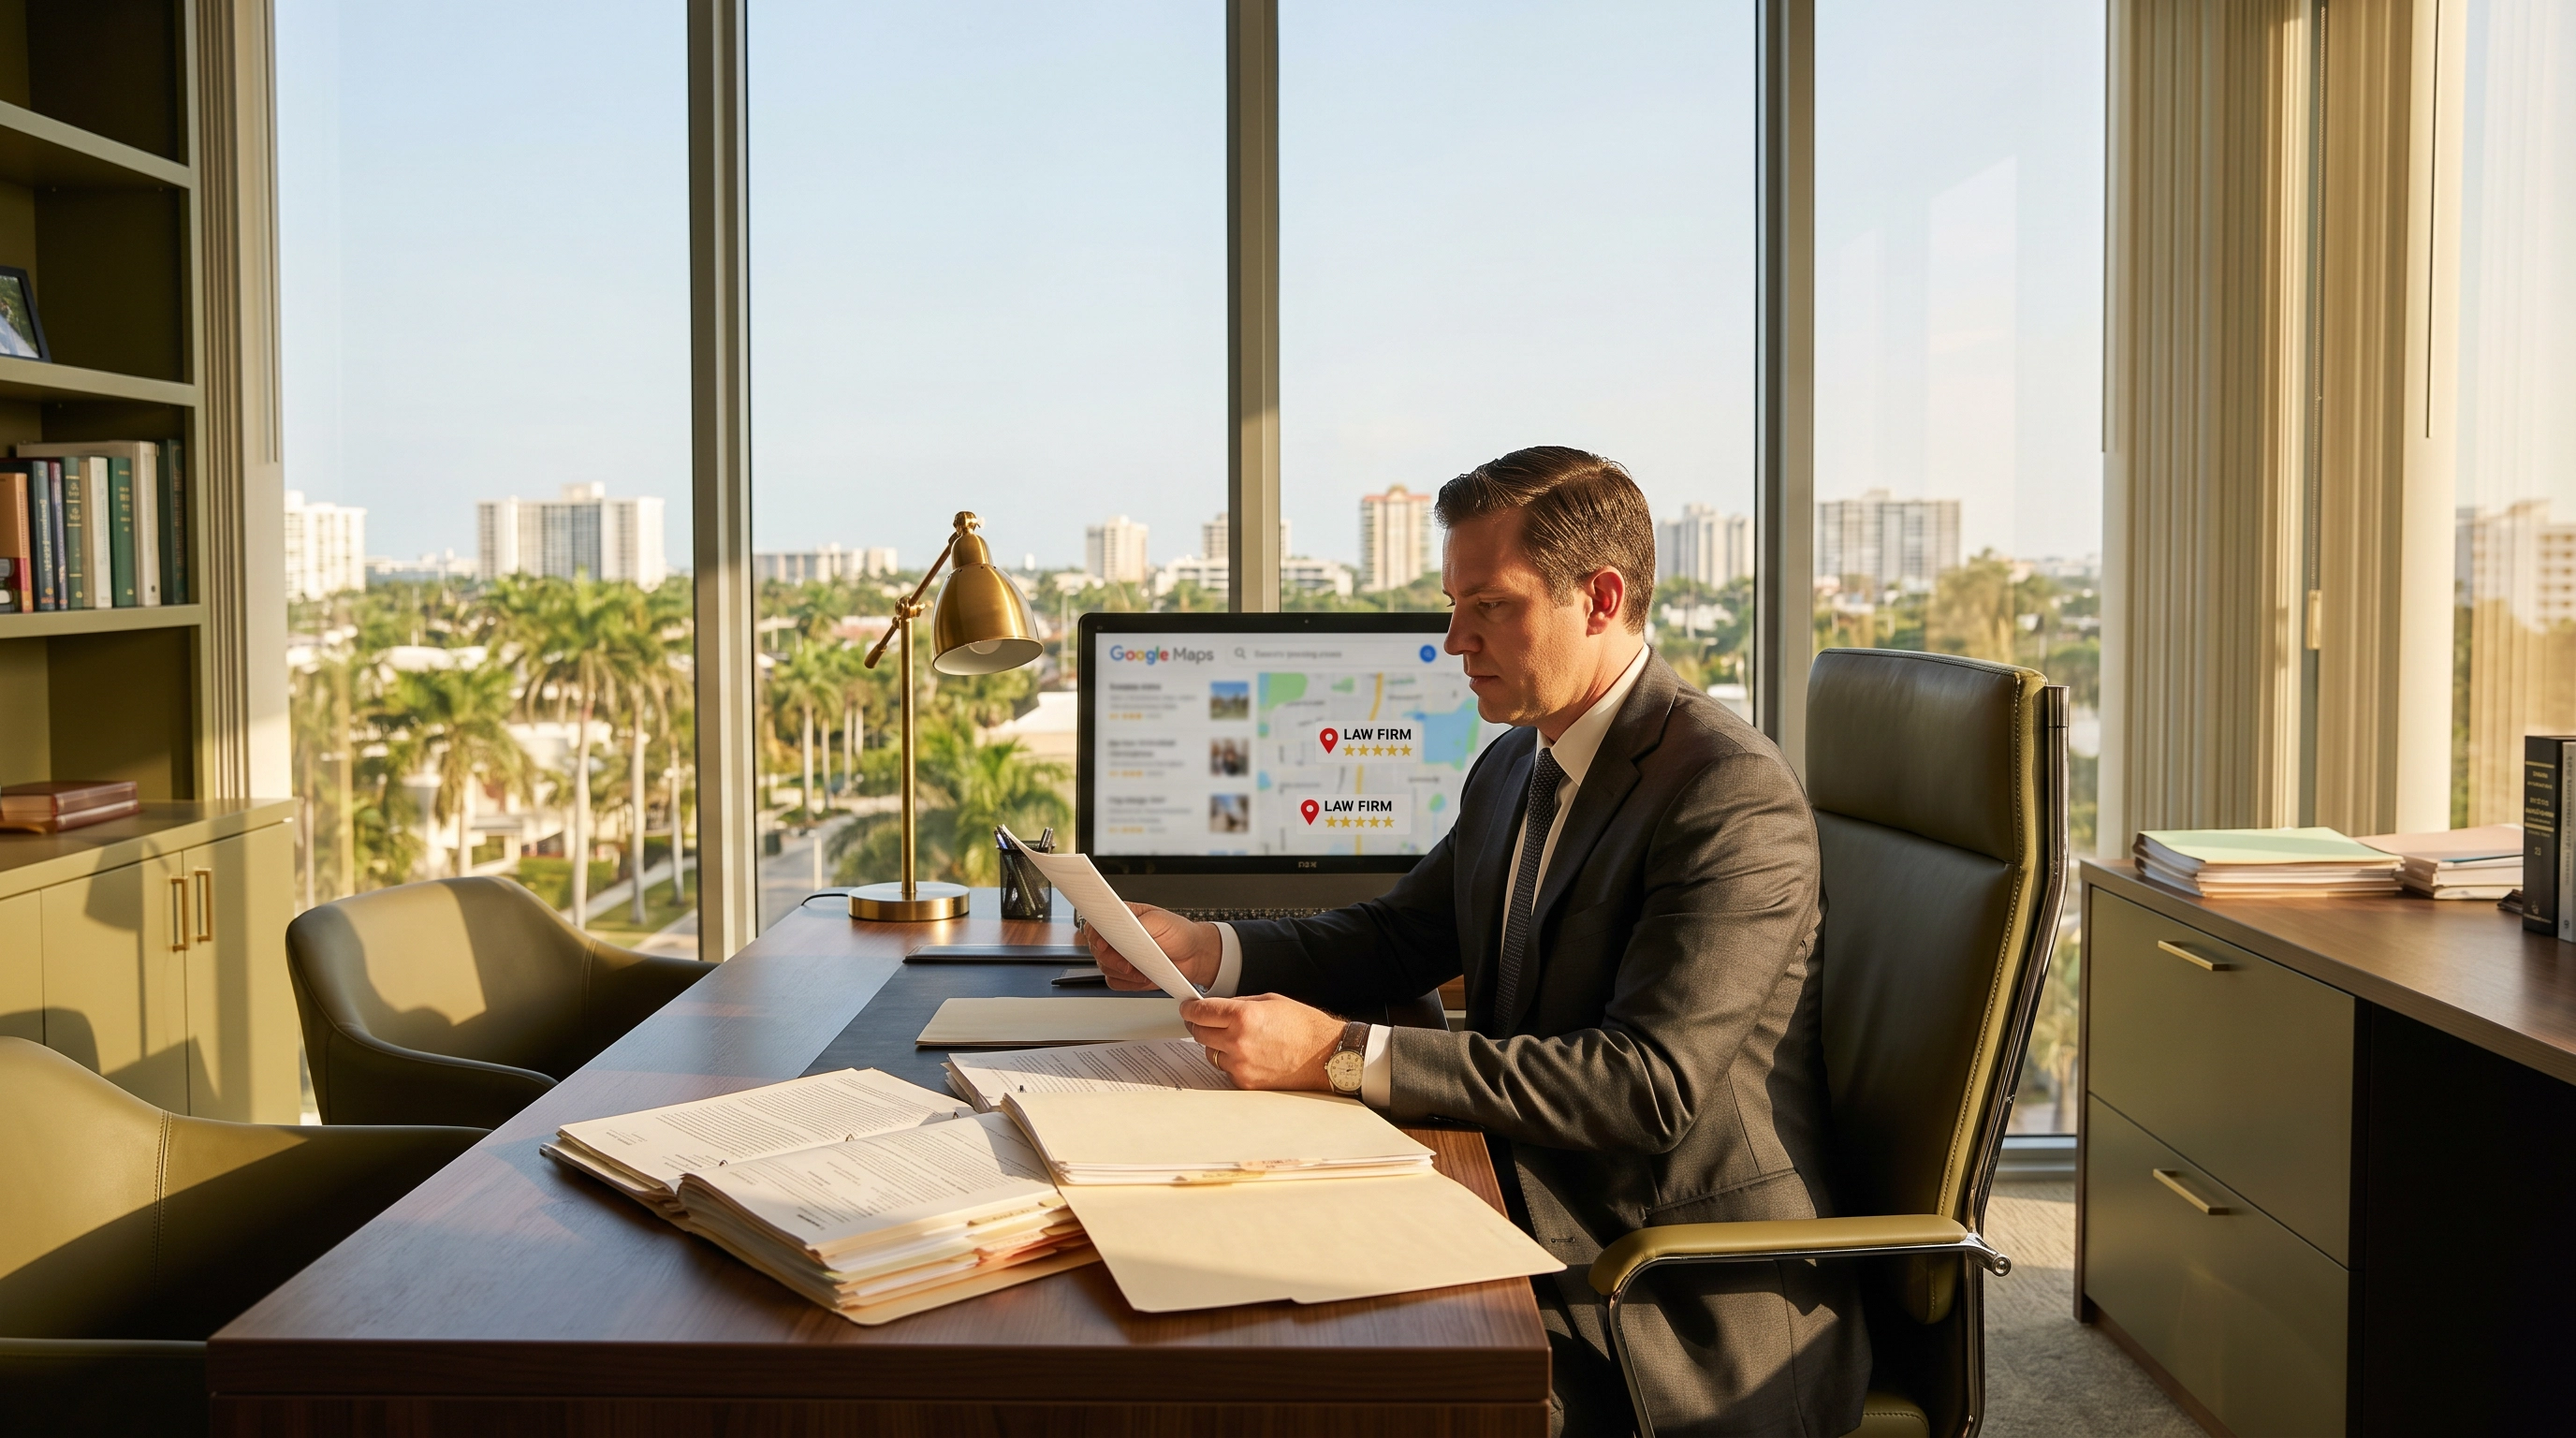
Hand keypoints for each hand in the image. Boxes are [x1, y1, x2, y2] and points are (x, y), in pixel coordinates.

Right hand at [1085, 902, 1221, 991]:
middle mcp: (1117, 937)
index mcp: (1121, 917)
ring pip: (1105, 968)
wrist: (1194, 955)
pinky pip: (1115, 982)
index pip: (1095, 924)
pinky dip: (1129, 983)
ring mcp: (1120, 956)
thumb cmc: (1179, 933)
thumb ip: (1133, 925)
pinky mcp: (1126, 975)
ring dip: (1124, 972)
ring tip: (1144, 967)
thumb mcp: (1157, 921)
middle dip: (1113, 959)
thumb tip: (1115, 930)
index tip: (1104, 944)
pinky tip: (1144, 976)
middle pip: (1096, 950)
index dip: (1095, 935)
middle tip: (1129, 961)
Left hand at [1180, 994, 1344, 1091]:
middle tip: (1206, 1021)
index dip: (1190, 1009)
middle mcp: (1238, 1042)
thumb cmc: (1304, 1026)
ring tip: (1239, 1039)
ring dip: (1217, 1045)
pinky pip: (1225, 1070)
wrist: (1326, 1055)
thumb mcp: (1270, 1001)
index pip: (1201, 1012)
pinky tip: (1250, 1054)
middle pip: (1199, 1034)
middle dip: (1199, 1025)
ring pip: (1210, 1053)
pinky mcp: (1246, 1083)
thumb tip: (1216, 1008)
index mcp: (1244, 1017)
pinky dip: (1231, 1062)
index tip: (1188, 1008)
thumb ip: (1239, 1004)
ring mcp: (1241, 1066)